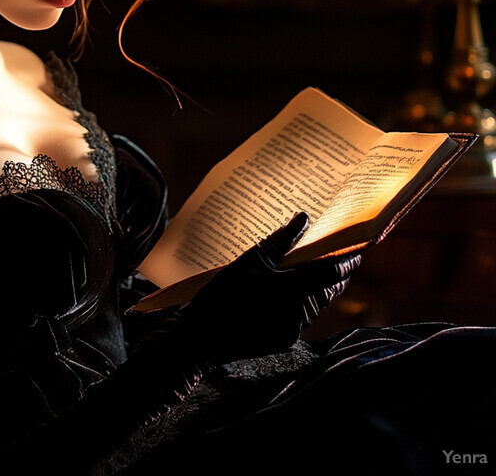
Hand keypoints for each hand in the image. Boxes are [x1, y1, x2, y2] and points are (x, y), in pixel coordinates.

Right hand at [144, 213, 360, 364]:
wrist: (200, 337)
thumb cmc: (222, 295)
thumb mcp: (248, 261)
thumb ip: (279, 241)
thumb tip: (303, 219)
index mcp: (292, 290)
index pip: (332, 273)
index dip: (348, 260)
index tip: (359, 247)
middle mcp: (298, 312)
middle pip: (327, 290)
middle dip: (334, 274)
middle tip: (336, 254)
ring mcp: (291, 329)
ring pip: (314, 305)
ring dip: (316, 288)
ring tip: (310, 269)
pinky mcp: (282, 340)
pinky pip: (299, 317)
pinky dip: (299, 302)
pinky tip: (286, 291)